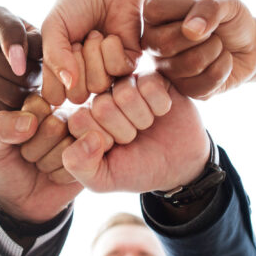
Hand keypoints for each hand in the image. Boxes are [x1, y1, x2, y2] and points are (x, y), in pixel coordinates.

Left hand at [0, 6, 41, 111]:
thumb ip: (11, 30)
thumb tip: (20, 65)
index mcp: (40, 46)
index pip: (45, 54)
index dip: (18, 52)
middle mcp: (39, 70)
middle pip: (29, 78)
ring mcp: (26, 91)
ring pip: (17, 97)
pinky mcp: (10, 107)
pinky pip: (4, 110)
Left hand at [0, 95, 80, 223]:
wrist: (20, 201)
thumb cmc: (6, 166)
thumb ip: (0, 127)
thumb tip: (30, 123)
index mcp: (39, 105)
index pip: (37, 106)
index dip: (23, 130)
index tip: (17, 140)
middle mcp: (63, 116)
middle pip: (55, 126)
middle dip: (35, 150)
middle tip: (29, 157)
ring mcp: (81, 137)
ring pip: (69, 146)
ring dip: (48, 164)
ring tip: (42, 165)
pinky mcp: (92, 158)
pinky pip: (81, 166)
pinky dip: (60, 176)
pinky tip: (55, 175)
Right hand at [41, 0, 167, 104]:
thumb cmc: (76, 4)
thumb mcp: (54, 27)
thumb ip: (53, 56)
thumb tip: (69, 84)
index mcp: (62, 74)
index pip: (55, 96)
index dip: (55, 74)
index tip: (60, 47)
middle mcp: (85, 79)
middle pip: (78, 95)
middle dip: (77, 62)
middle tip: (80, 39)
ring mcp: (108, 75)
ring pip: (99, 85)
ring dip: (94, 53)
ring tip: (96, 34)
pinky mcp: (130, 65)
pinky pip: (119, 70)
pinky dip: (113, 49)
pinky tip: (112, 35)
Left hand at [63, 74, 206, 192]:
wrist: (177, 166)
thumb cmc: (135, 170)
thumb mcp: (102, 179)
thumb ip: (78, 165)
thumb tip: (89, 137)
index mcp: (82, 118)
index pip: (79, 120)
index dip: (102, 141)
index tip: (112, 149)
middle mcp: (100, 96)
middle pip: (103, 106)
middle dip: (124, 132)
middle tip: (133, 138)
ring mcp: (125, 83)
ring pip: (126, 94)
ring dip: (142, 119)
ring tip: (146, 126)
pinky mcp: (151, 76)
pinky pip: (149, 84)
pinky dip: (160, 106)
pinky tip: (161, 112)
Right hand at [142, 0, 255, 98]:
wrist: (249, 47)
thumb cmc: (230, 19)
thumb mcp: (226, 1)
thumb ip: (208, 6)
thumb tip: (190, 31)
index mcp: (153, 15)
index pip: (154, 9)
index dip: (183, 8)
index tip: (198, 7)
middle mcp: (151, 42)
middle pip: (165, 43)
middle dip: (203, 36)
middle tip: (211, 31)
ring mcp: (164, 69)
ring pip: (190, 63)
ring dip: (216, 51)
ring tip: (217, 45)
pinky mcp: (182, 90)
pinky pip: (204, 82)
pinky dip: (223, 68)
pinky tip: (220, 62)